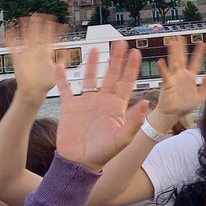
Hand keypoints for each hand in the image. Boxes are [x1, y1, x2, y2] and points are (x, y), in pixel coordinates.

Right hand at [4, 14, 67, 100]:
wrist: (34, 92)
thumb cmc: (46, 83)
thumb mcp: (57, 70)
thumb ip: (63, 60)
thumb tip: (68, 48)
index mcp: (46, 53)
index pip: (49, 37)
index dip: (51, 28)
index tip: (53, 18)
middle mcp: (37, 51)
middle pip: (37, 35)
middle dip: (37, 25)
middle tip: (37, 13)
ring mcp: (27, 54)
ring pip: (26, 38)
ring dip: (25, 29)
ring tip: (23, 18)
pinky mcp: (18, 60)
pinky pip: (14, 48)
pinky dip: (11, 41)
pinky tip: (9, 31)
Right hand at [55, 41, 146, 172]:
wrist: (78, 163)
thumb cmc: (103, 153)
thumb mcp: (122, 138)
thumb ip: (134, 120)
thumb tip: (147, 102)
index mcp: (116, 107)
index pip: (126, 82)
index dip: (131, 67)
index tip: (136, 52)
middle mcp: (102, 101)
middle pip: (110, 75)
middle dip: (115, 59)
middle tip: (119, 42)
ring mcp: (86, 103)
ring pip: (89, 77)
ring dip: (92, 63)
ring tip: (95, 47)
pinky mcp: (69, 107)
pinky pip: (65, 89)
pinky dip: (62, 77)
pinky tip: (59, 65)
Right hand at [152, 37, 205, 131]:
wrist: (173, 115)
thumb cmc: (184, 106)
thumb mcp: (201, 96)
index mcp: (190, 77)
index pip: (196, 62)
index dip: (199, 53)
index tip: (202, 43)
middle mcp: (181, 75)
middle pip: (182, 58)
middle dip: (182, 47)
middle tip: (181, 36)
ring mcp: (174, 78)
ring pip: (173, 62)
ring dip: (173, 53)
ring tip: (172, 42)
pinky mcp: (167, 84)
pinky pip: (165, 75)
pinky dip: (163, 68)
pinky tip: (161, 61)